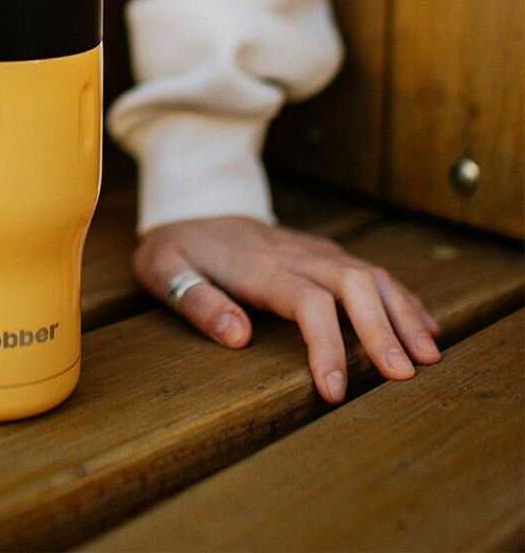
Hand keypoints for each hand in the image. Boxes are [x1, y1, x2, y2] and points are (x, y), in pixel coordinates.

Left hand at [133, 217, 441, 403]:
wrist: (191, 202)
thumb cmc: (176, 245)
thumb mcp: (163, 268)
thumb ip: (196, 300)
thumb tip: (238, 336)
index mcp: (258, 266)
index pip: (306, 302)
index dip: (327, 345)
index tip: (335, 390)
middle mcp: (295, 254)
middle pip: (353, 284)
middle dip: (383, 328)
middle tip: (405, 376)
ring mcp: (313, 250)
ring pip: (370, 275)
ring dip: (402, 313)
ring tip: (430, 356)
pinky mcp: (322, 252)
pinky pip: (370, 272)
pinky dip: (400, 297)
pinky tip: (424, 325)